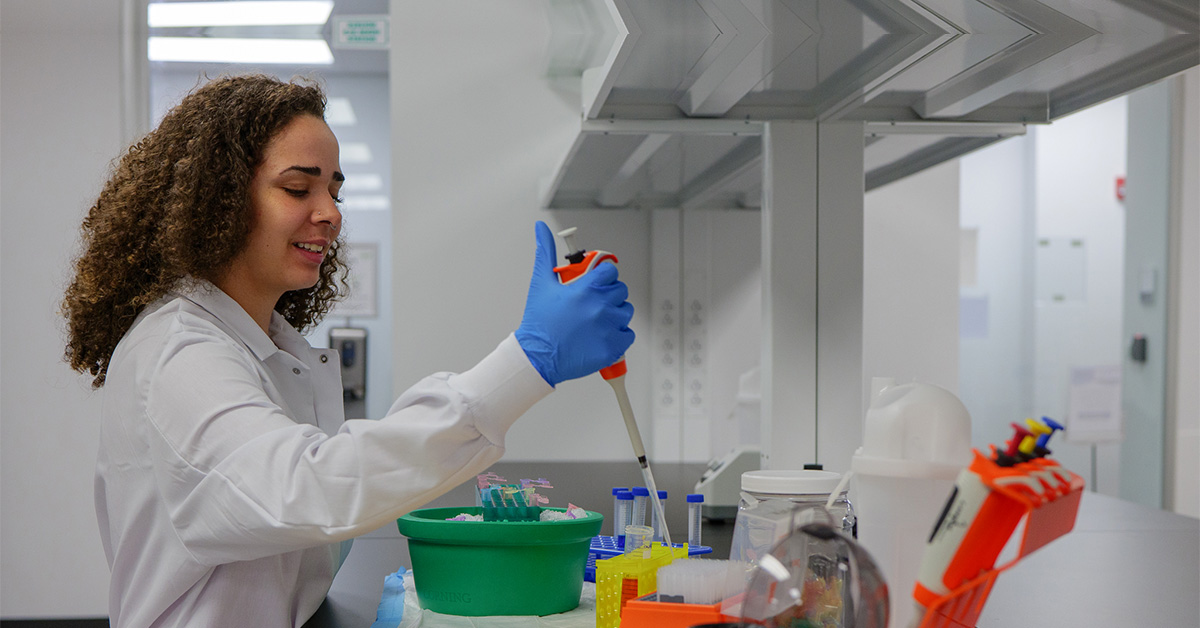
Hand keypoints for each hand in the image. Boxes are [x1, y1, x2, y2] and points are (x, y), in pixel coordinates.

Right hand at [515, 221, 634, 385]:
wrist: (537, 357)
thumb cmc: (539, 322)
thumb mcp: (541, 283)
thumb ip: (545, 252)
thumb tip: (541, 228)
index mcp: (585, 288)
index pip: (610, 270)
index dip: (604, 275)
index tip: (597, 281)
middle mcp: (600, 306)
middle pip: (620, 290)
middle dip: (609, 294)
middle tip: (593, 303)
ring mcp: (608, 328)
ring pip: (625, 312)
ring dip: (615, 314)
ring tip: (596, 321)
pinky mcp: (613, 347)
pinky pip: (628, 335)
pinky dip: (619, 335)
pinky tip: (602, 335)